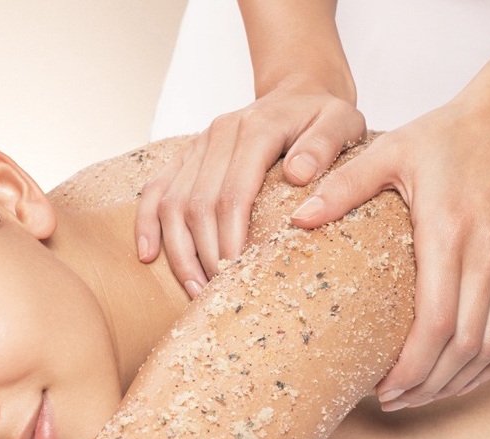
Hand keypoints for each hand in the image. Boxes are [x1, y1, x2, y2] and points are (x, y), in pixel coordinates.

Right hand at [136, 80, 364, 297]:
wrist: (297, 95)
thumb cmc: (322, 117)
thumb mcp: (341, 123)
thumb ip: (324, 146)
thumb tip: (297, 175)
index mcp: (255, 128)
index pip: (234, 193)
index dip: (231, 238)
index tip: (236, 274)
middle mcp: (218, 134)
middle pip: (198, 204)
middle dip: (205, 255)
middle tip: (216, 294)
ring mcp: (197, 145)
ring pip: (172, 202)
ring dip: (179, 250)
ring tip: (194, 288)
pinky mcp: (186, 156)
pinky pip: (155, 189)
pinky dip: (147, 223)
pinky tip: (148, 255)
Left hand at [291, 96, 489, 407]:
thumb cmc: (451, 134)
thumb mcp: (390, 151)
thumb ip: (343, 187)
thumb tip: (298, 218)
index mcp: (450, 230)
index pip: (435, 322)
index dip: (410, 366)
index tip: (383, 388)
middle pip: (463, 345)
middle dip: (428, 384)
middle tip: (395, 400)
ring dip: (459, 381)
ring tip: (423, 395)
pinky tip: (468, 375)